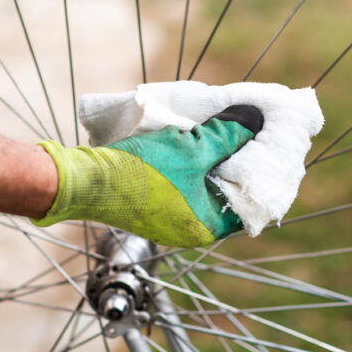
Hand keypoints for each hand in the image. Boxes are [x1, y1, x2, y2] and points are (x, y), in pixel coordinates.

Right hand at [33, 106, 264, 247]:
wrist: (85, 181)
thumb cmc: (141, 172)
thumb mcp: (192, 149)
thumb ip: (226, 137)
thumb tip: (253, 122)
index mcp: (207, 226)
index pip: (248, 203)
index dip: (260, 174)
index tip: (266, 149)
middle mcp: (190, 229)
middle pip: (225, 193)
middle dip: (235, 164)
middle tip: (245, 134)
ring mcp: (169, 220)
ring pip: (202, 187)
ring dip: (210, 162)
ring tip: (218, 132)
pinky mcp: (151, 207)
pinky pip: (181, 185)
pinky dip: (189, 166)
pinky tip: (188, 142)